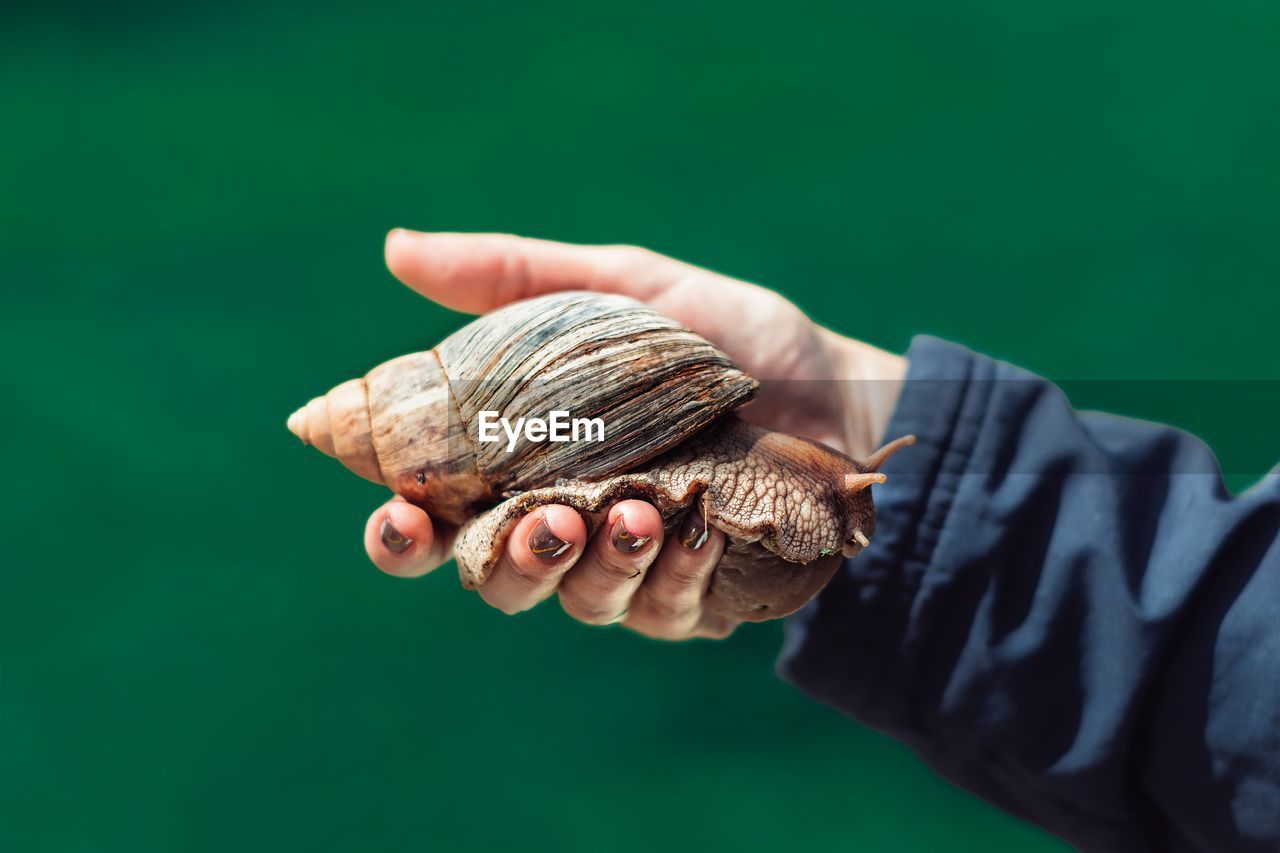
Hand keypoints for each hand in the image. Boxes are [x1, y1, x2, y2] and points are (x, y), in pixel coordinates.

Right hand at [364, 231, 906, 638]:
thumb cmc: (724, 340)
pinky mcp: (695, 599)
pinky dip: (672, 573)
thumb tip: (395, 249)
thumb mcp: (622, 288)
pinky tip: (695, 532)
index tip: (400, 514)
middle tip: (540, 520)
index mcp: (529, 461)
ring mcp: (630, 568)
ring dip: (593, 563)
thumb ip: (514, 278)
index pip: (438, 515)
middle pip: (493, 578)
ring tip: (633, 511)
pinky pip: (661, 610)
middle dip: (501, 561)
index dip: (402, 532)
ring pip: (576, 600)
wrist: (842, 391)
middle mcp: (567, 523)